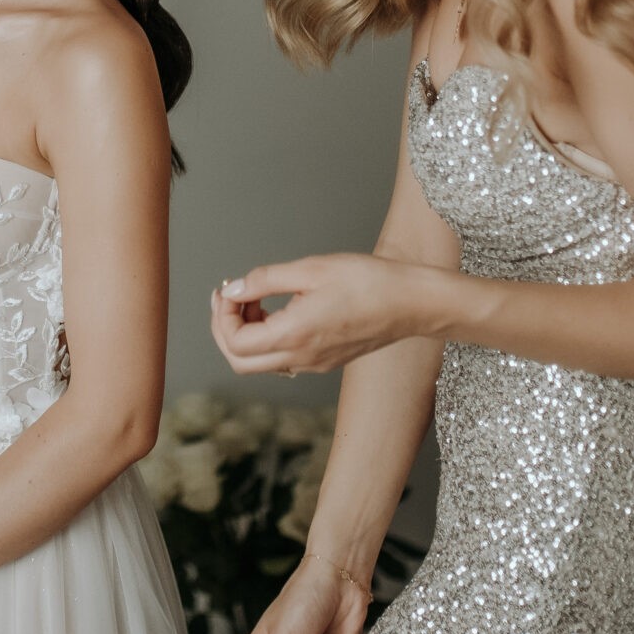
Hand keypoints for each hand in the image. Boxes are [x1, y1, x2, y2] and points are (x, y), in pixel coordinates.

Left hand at [210, 253, 455, 376]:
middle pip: (240, 361)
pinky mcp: (325, 361)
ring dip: (247, 333)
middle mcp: (301, 358)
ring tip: (256, 298)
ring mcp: (313, 364)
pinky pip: (283, 359)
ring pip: (260, 363)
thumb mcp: (311, 269)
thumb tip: (233, 289)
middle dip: (225, 329)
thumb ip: (265, 280)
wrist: (412, 303)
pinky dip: (268, 338)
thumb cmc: (368, 282)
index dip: (222, 315)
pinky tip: (279, 309)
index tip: (229, 288)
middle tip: (231, 297)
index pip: (235, 341)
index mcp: (294, 335)